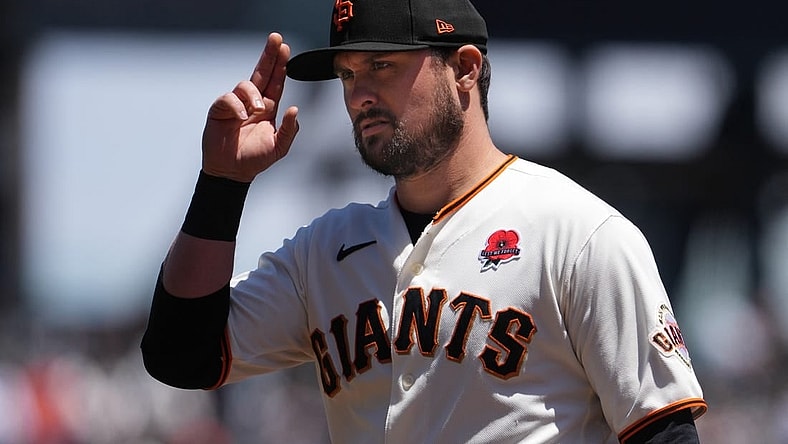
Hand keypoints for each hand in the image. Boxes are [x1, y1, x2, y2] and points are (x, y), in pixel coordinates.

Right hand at [201, 32, 299, 181]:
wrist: (233, 171)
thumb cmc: (255, 158)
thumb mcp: (279, 147)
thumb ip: (289, 130)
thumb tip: (294, 109)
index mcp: (268, 107)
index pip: (276, 81)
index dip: (280, 65)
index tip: (285, 48)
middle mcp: (252, 102)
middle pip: (261, 73)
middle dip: (269, 55)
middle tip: (276, 39)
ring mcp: (236, 104)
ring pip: (245, 85)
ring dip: (253, 94)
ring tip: (260, 110)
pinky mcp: (220, 110)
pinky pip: (228, 99)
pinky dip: (236, 106)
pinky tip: (242, 117)